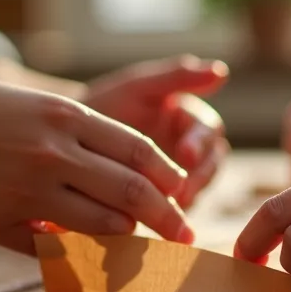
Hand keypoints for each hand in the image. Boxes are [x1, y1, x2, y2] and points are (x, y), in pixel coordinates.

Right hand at [0, 75, 193, 254]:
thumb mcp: (26, 105)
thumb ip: (73, 134)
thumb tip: (124, 166)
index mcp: (63, 117)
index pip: (139, 151)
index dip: (169, 177)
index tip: (184, 193)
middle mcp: (53, 154)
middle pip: (133, 193)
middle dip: (168, 219)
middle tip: (186, 235)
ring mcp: (27, 193)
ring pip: (102, 227)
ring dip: (127, 241)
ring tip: (141, 248)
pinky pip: (54, 250)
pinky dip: (78, 258)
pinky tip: (89, 263)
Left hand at [85, 56, 229, 207]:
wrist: (69, 137)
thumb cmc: (106, 104)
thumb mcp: (137, 86)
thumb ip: (176, 77)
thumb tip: (221, 70)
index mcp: (190, 119)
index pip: (209, 131)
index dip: (201, 143)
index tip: (186, 155)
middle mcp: (192, 149)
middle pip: (210, 166)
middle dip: (198, 179)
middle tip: (181, 193)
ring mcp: (178, 177)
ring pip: (196, 192)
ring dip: (184, 201)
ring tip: (165, 210)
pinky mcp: (163, 201)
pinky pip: (172, 211)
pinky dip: (164, 216)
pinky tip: (148, 220)